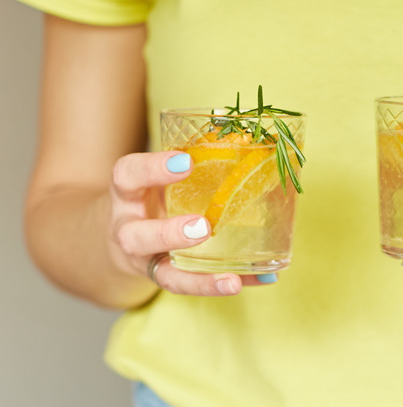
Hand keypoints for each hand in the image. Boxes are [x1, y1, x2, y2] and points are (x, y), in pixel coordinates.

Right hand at [109, 151, 272, 295]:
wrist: (113, 237)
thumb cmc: (150, 195)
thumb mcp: (157, 176)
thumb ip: (188, 163)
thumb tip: (247, 141)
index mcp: (127, 193)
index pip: (128, 175)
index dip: (152, 168)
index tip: (185, 162)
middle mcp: (128, 229)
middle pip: (135, 237)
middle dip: (168, 234)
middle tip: (203, 227)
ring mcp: (146, 261)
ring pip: (164, 276)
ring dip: (200, 280)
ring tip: (232, 281)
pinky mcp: (167, 280)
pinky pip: (197, 287)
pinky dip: (229, 284)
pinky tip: (264, 278)